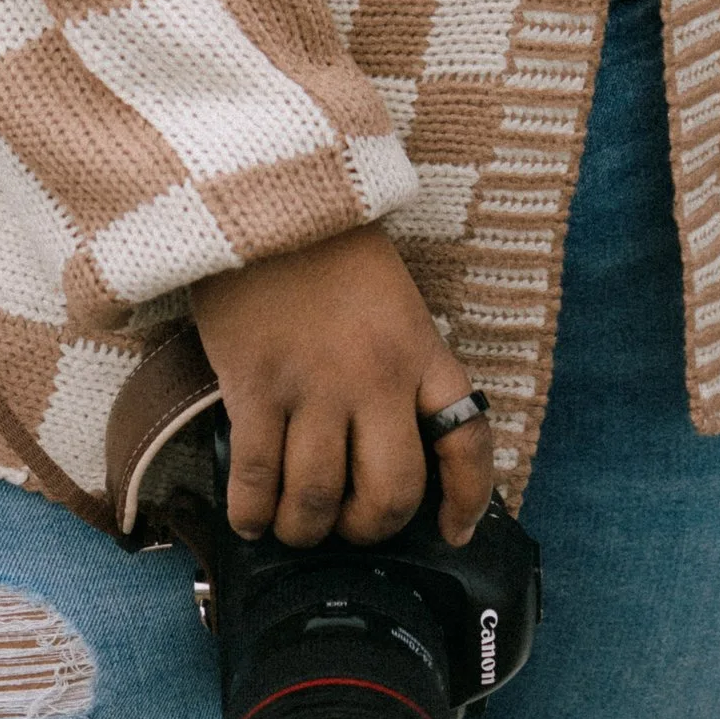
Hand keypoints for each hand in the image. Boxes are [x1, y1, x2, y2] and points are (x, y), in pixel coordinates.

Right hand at [188, 224, 493, 547]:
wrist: (266, 186)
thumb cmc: (331, 244)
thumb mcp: (392, 299)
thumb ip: (400, 365)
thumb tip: (391, 442)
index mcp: (421, 349)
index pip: (468, 442)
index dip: (468, 500)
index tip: (456, 531)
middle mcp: (376, 377)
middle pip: (391, 494)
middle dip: (370, 527)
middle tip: (351, 521)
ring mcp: (314, 385)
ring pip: (318, 501)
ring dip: (304, 529)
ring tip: (294, 524)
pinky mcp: (254, 386)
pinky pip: (256, 480)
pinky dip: (251, 514)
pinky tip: (250, 516)